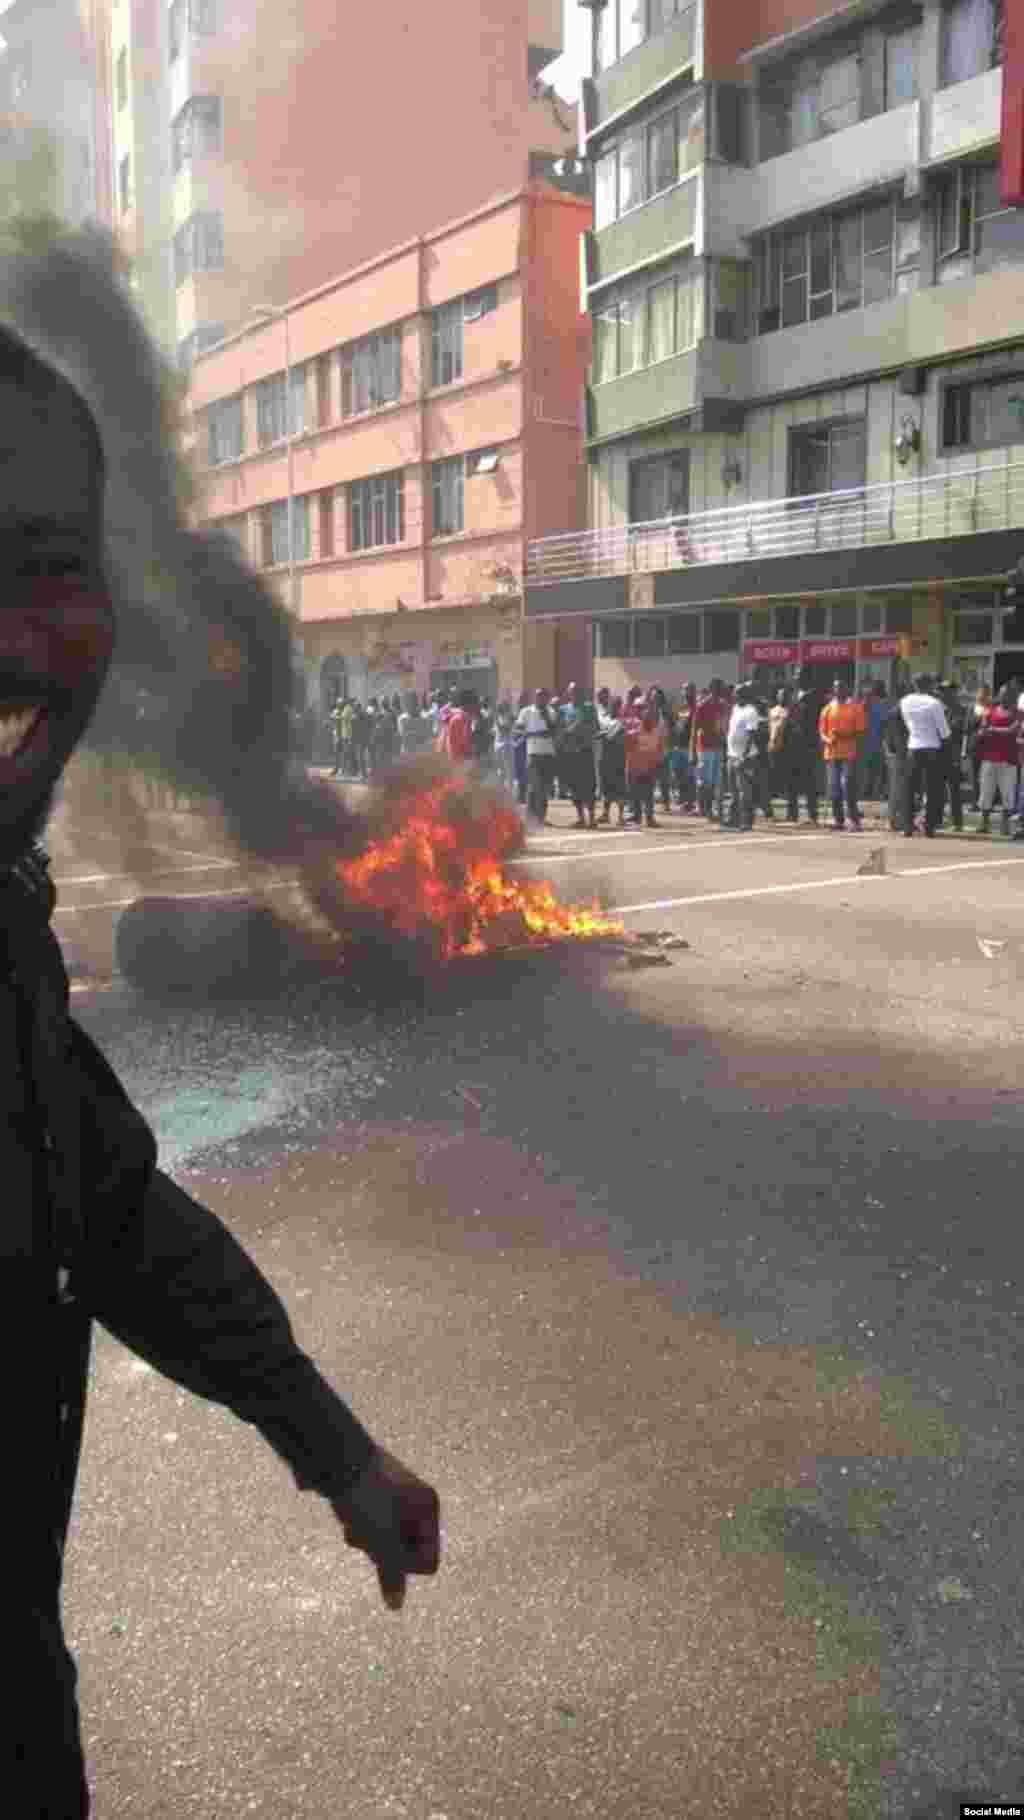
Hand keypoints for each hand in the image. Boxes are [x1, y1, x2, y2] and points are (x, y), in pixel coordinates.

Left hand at [330, 1448, 440, 1610]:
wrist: (330, 1453)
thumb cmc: (362, 1494)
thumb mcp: (380, 1538)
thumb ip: (391, 1573)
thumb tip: (396, 1606)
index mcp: (428, 1506)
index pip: (428, 1562)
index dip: (404, 1565)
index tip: (383, 1549)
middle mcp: (415, 1502)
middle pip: (405, 1554)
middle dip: (382, 1551)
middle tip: (367, 1533)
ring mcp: (392, 1499)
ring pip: (384, 1543)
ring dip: (367, 1541)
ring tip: (353, 1521)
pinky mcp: (371, 1497)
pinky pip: (369, 1529)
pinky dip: (357, 1528)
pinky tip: (345, 1514)